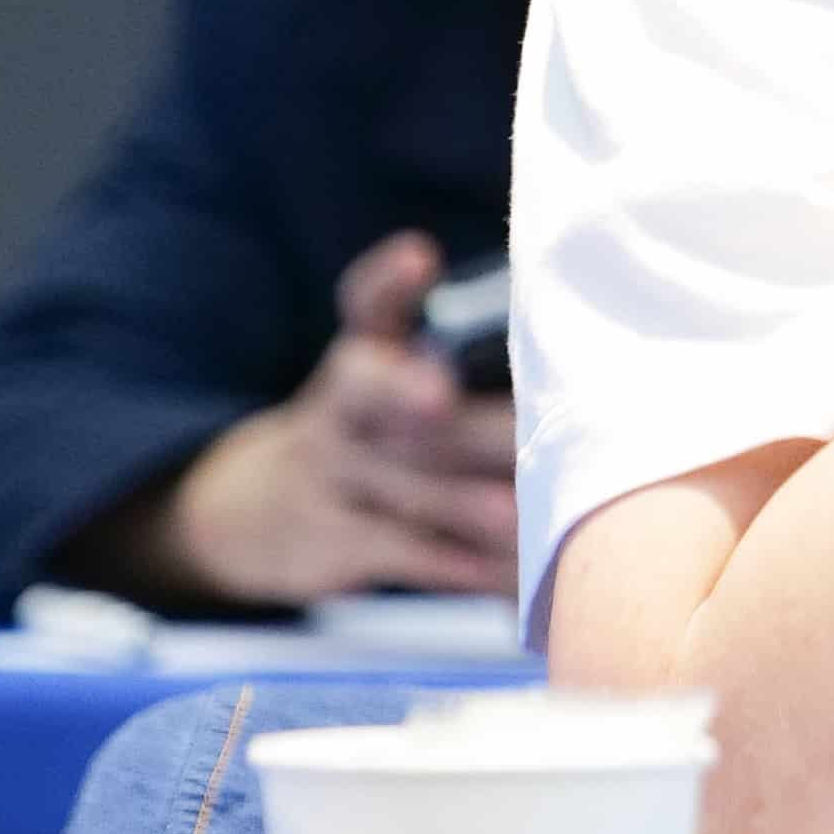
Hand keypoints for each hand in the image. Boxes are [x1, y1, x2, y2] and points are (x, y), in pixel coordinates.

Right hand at [133, 231, 517, 607]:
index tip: (417, 257)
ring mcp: (330, 475)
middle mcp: (339, 405)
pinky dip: (465, 566)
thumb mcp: (387, 379)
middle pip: (370, 389)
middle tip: (448, 398)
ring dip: (469, 500)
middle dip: (412, 391)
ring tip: (528, 510)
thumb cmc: (369, 432)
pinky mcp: (332, 542)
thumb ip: (464, 354)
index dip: (388, 279)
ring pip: (406, 484)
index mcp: (364, 351)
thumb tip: (582, 358)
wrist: (251, 510)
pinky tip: (517, 576)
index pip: (366, 302)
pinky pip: (406, 554)